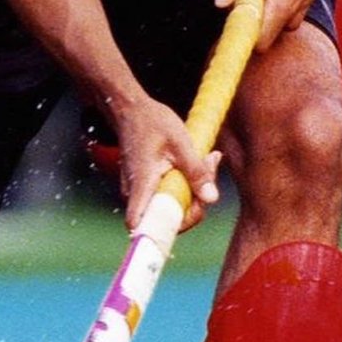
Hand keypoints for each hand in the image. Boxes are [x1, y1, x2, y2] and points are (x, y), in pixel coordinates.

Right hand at [114, 96, 220, 233]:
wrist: (131, 111)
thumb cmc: (151, 122)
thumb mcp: (181, 143)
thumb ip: (196, 172)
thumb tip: (211, 199)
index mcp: (142, 184)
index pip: (143, 225)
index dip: (167, 230)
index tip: (192, 210)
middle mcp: (136, 193)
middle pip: (169, 218)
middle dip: (196, 201)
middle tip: (209, 167)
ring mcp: (140, 192)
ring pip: (172, 206)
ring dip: (194, 190)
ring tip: (206, 159)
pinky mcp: (146, 188)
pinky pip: (169, 196)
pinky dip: (185, 184)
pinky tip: (196, 163)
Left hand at [214, 0, 334, 50]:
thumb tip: (220, 3)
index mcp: (281, 9)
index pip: (260, 44)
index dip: (245, 37)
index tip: (235, 22)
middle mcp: (293, 15)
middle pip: (263, 30)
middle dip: (251, 11)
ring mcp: (299, 10)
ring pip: (271, 17)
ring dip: (261, 1)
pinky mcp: (301, 3)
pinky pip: (280, 8)